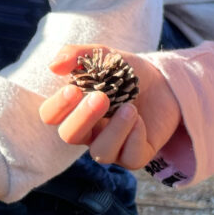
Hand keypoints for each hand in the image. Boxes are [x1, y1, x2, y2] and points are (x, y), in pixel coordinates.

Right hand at [39, 44, 180, 170]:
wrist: (163, 82)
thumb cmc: (126, 71)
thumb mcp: (103, 56)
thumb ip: (77, 56)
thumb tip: (53, 66)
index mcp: (73, 109)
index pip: (50, 115)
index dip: (57, 106)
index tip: (72, 89)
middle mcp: (88, 132)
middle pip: (70, 136)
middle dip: (83, 117)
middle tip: (101, 97)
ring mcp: (111, 146)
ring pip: (100, 153)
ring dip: (114, 130)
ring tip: (130, 108)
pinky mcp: (135, 155)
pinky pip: (129, 158)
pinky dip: (134, 139)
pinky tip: (141, 120)